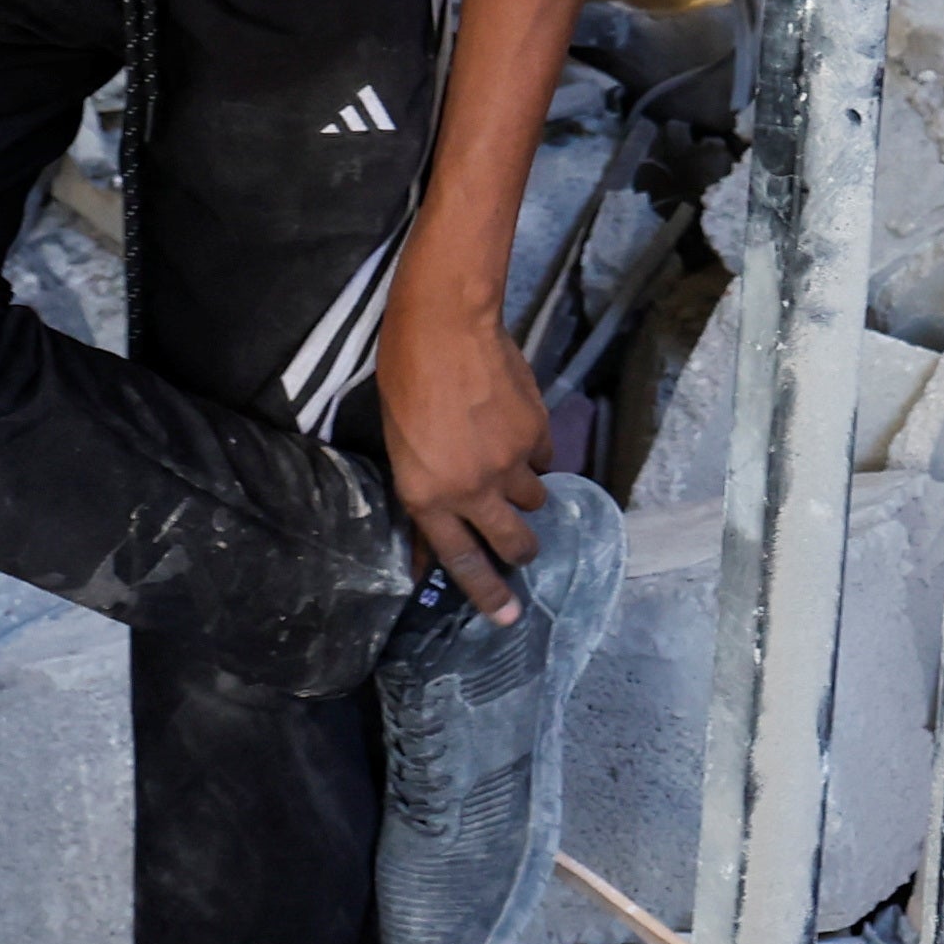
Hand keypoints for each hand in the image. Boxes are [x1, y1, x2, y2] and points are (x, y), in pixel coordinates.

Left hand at [375, 280, 549, 617]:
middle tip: (520, 548)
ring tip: (504, 461)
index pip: (462, 560)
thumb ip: (423, 497)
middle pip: (513, 542)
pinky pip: (544, 458)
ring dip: (523, 491)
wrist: (445, 327)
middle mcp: (473, 488)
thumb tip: (434, 540)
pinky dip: (533, 452)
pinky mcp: (537, 432)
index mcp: (429, 496)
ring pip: (534, 499)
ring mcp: (510, 461)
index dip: (487, 594)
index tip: (509, 616)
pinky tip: (513, 425)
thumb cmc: (404, 382)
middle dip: (519, 550)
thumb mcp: (399, 449)